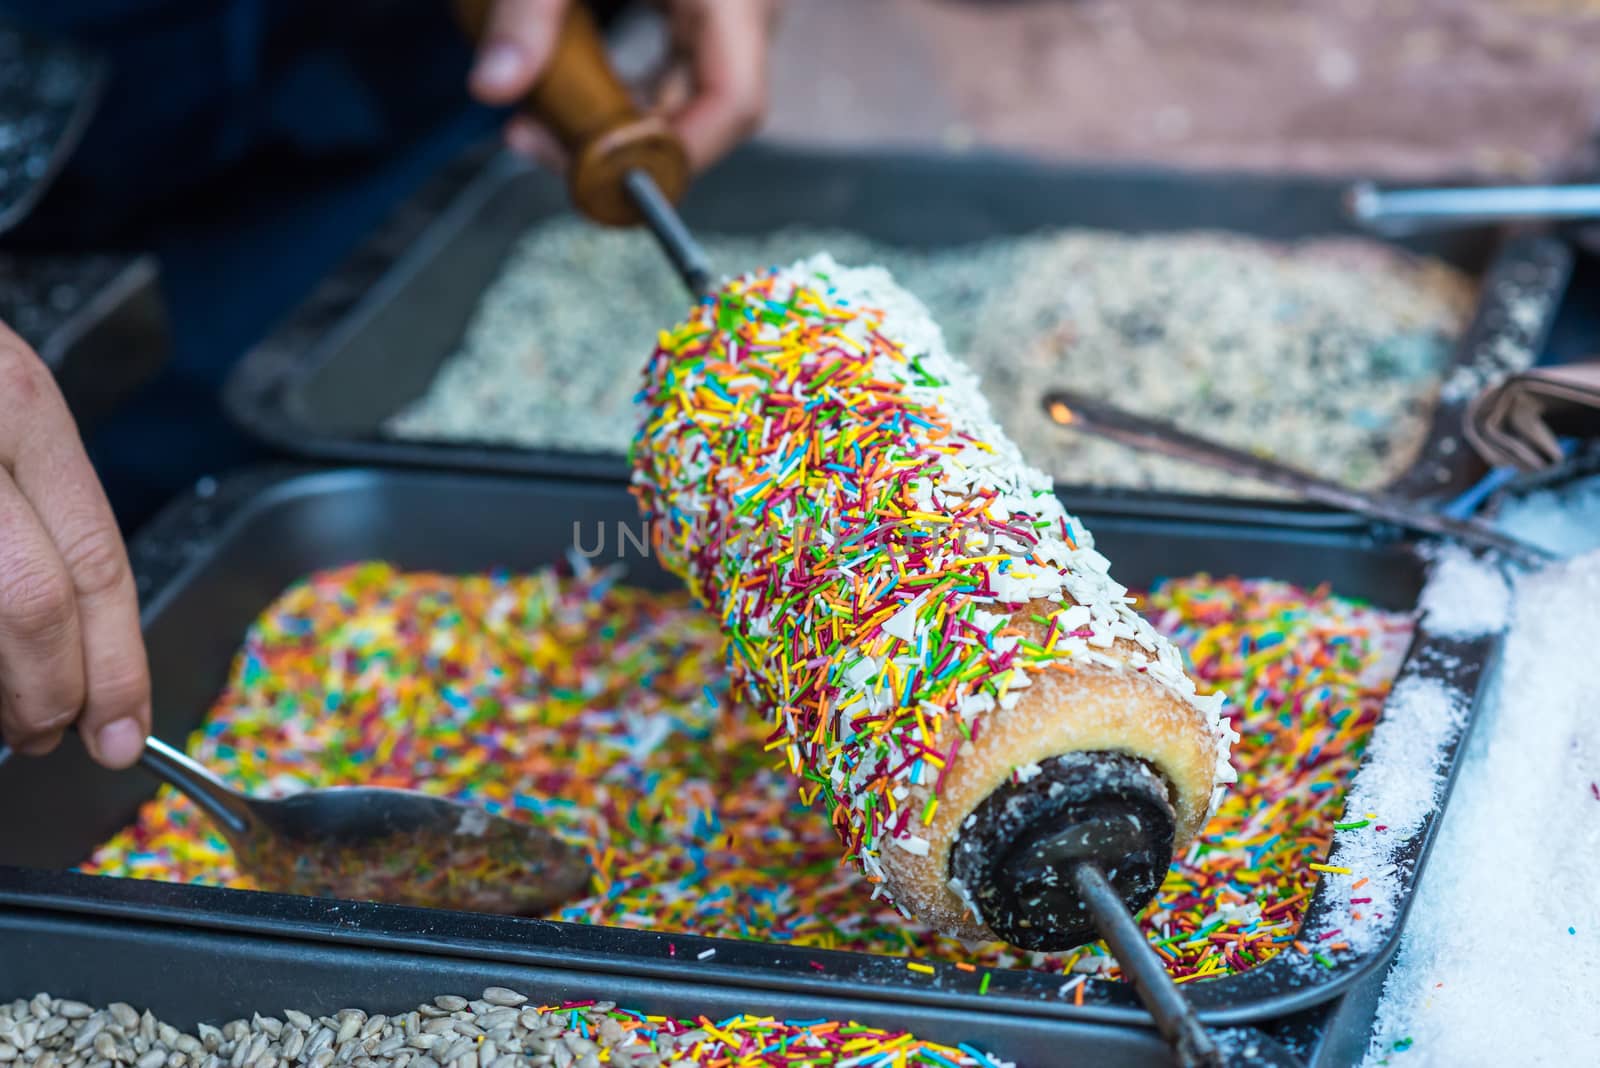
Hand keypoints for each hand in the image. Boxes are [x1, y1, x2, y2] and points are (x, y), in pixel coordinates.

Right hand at [0, 324, 148, 768]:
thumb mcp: (1, 413)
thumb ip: (38, 514)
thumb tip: (79, 648)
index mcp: (21, 404)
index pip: (96, 558)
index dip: (115, 662)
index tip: (123, 729)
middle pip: (33, 600)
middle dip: (49, 690)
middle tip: (50, 733)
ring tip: (2, 714)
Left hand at [468, 0, 779, 172]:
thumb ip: (527, 10)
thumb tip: (492, 85)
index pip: (736, 103)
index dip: (680, 155)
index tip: (604, 175)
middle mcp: (743, 7)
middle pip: (702, 110)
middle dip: (618, 142)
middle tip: (532, 141)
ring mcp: (723, 5)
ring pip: (681, 91)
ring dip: (610, 116)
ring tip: (532, 117)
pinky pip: (670, 59)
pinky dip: (617, 80)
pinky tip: (561, 76)